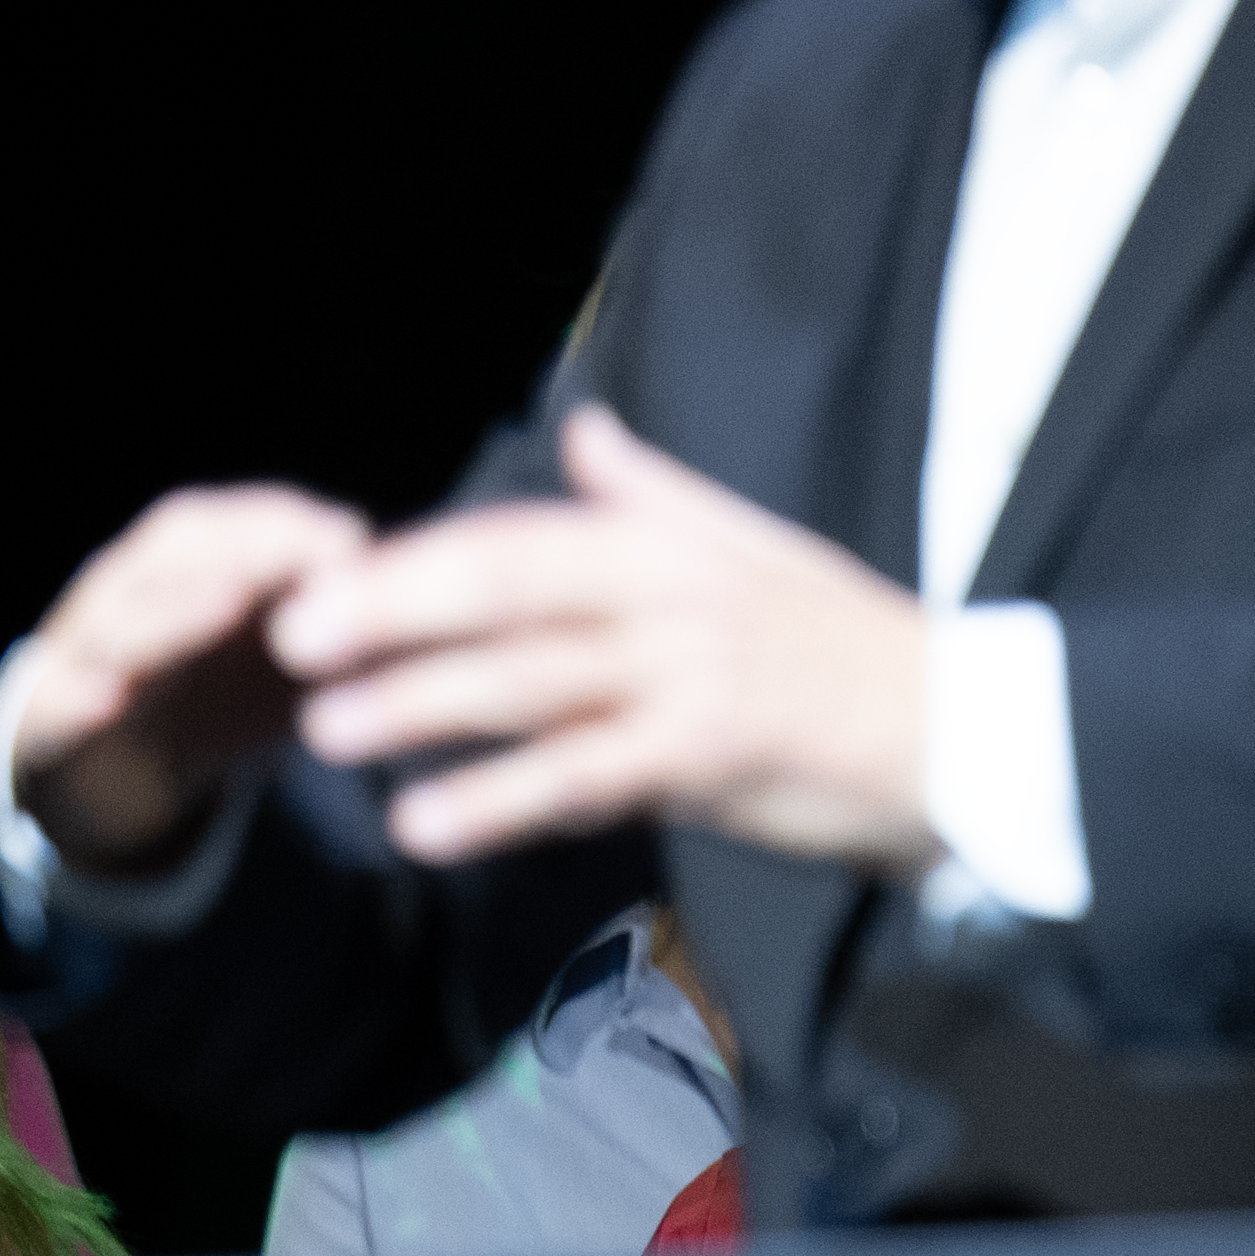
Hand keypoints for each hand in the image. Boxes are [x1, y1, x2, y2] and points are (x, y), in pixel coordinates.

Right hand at [0, 482, 379, 870]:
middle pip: (179, 553)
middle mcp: (125, 588)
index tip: (357, 542)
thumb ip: (325, 617)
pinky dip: (77, 700)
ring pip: (121, 620)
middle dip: (249, 550)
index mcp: (180, 563)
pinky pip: (56, 704)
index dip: (292, 526)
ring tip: (226, 604)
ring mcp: (78, 650)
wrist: (94, 769)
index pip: (236, 523)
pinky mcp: (45, 716)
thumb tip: (412, 584)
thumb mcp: (270, 649)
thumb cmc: (202, 689)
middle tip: (314, 556)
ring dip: (174, 611)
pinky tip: (105, 702)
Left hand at [276, 411, 945, 874]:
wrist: (963, 728)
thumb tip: (581, 429)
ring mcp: (691, 671)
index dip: (411, 564)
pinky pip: (584, 774)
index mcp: (666, 544)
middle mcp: (671, 594)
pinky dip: (500, 799)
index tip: (317, 587)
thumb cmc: (842, 645)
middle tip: (291, 640)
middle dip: (394, 612)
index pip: (515, 542)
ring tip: (326, 732)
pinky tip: (425, 826)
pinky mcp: (712, 750)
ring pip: (533, 682)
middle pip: (508, 593)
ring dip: (423, 706)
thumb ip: (653, 495)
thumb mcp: (748, 550)